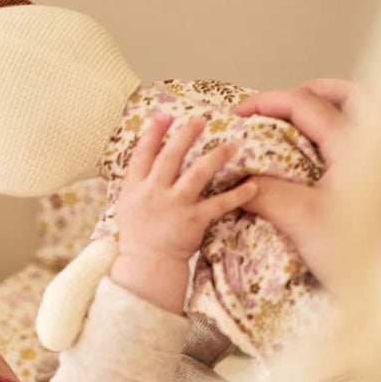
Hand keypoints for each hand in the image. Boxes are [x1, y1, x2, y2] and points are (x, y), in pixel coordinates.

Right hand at [115, 113, 257, 261]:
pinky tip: (253, 185)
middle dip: (185, 135)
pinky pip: (219, 203)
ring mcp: (174, 206)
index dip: (152, 134)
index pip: (141, 155)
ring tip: (231, 144)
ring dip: (215, 156)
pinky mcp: (193, 221)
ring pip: (197, 174)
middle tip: (200, 120)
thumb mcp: (127, 206)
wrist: (147, 265)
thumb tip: (146, 156)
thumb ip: (136, 182)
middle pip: (170, 157)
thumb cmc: (139, 235)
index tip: (163, 116)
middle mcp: (153, 194)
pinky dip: (238, 194)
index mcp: (135, 188)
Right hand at [234, 79, 363, 290]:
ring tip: (294, 126)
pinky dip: (336, 134)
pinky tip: (316, 157)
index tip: (237, 114)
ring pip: (359, 112)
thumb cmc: (360, 250)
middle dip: (303, 95)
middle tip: (271, 111)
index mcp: (353, 144)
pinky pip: (361, 138)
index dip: (266, 102)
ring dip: (325, 110)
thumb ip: (268, 194)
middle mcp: (373, 142)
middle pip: (343, 95)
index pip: (305, 104)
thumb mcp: (303, 220)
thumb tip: (237, 181)